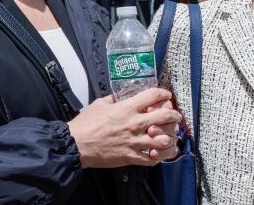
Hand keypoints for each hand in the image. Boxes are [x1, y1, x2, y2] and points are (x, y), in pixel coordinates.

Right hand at [67, 88, 181, 167]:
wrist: (77, 144)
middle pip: (164, 117)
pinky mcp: (131, 157)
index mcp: (126, 108)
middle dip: (174, 115)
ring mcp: (134, 142)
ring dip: (170, 137)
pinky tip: (160, 153)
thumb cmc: (86, 124)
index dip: (163, 94)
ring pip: (164, 140)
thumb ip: (113, 99)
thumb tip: (120, 95)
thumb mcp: (99, 104)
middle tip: (175, 116)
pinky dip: (160, 156)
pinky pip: (152, 159)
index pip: (152, 96)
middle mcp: (134, 124)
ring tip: (171, 136)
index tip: (166, 96)